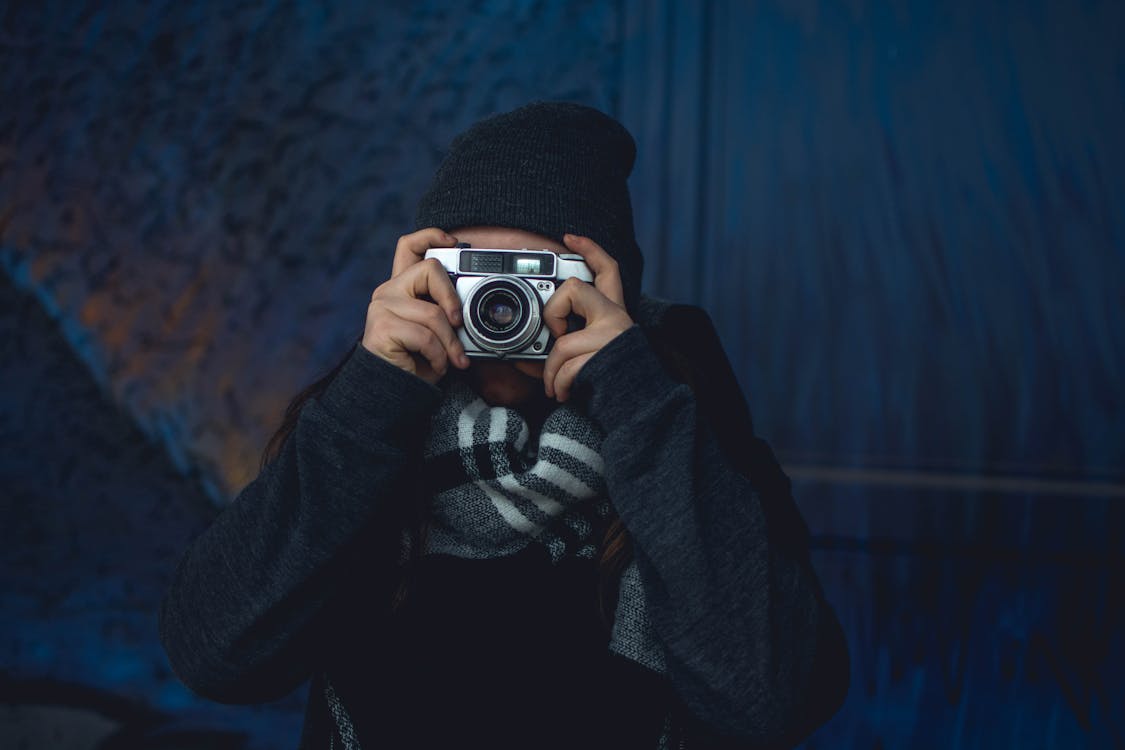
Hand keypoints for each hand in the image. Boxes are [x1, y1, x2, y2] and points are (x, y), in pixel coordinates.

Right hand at [363, 228, 471, 384]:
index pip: (409, 246)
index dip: (431, 235)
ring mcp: (381, 307)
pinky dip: (438, 356)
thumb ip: (446, 310)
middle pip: (428, 269)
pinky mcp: (381, 328)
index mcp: (402, 287)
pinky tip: (436, 366)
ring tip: (452, 359)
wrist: (397, 391)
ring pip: (433, 313)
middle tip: (459, 323)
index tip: (454, 241)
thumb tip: (470, 306)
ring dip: (450, 343)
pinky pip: (425, 336)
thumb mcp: (438, 330)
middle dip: (452, 298)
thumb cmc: (419, 360)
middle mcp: (388, 291)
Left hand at [542, 234, 634, 401]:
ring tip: (555, 385)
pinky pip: (566, 365)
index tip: (569, 237)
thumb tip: (538, 345)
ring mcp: (612, 336)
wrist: (642, 409)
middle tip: (556, 338)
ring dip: (551, 370)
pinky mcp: (604, 356)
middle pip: (573, 288)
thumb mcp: (595, 353)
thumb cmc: (614, 383)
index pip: (607, 269)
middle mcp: (617, 318)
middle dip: (552, 313)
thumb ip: (574, 340)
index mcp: (616, 312)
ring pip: (562, 342)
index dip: (589, 249)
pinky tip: (564, 393)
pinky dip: (558, 384)